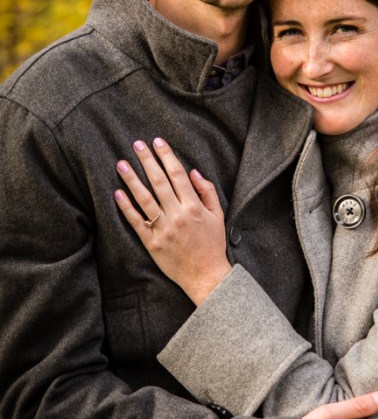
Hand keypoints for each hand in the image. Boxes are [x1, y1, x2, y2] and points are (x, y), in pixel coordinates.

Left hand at [114, 138, 231, 304]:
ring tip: (121, 163)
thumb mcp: (218, 216)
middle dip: (146, 160)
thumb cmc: (212, 245)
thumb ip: (207, 191)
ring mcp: (163, 229)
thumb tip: (193, 172)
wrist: (206, 276)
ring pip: (144, 199)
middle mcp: (177, 215)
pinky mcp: (152, 243)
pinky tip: (117, 193)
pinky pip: (136, 222)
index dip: (166, 156)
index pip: (177, 174)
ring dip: (131, 179)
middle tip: (136, 144)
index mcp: (194, 206)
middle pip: (159, 181)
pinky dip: (126, 207)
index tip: (157, 142)